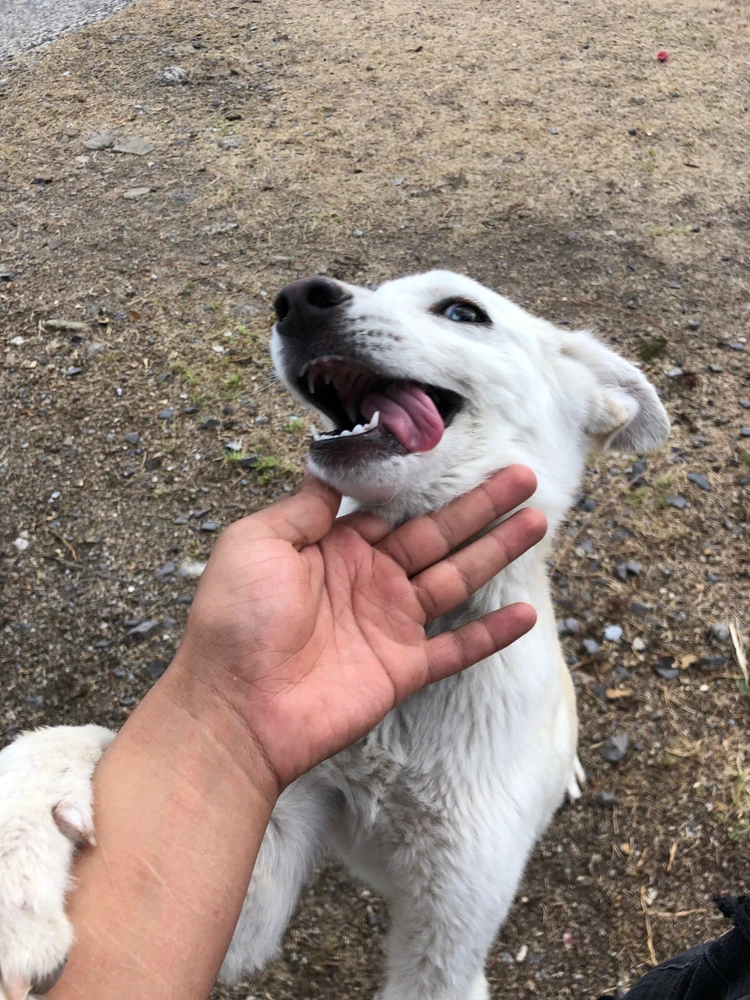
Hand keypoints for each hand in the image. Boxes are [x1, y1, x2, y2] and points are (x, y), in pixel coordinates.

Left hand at [174, 466, 545, 795]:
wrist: (234, 709)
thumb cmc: (236, 620)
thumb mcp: (258, 542)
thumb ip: (303, 507)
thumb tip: (326, 462)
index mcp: (334, 547)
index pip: (394, 508)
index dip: (430, 484)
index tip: (465, 453)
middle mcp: (368, 580)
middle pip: (437, 535)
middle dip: (480, 506)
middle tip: (524, 476)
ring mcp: (388, 625)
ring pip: (455, 579)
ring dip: (496, 552)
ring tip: (537, 521)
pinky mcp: (402, 669)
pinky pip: (456, 648)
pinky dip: (491, 634)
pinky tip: (526, 616)